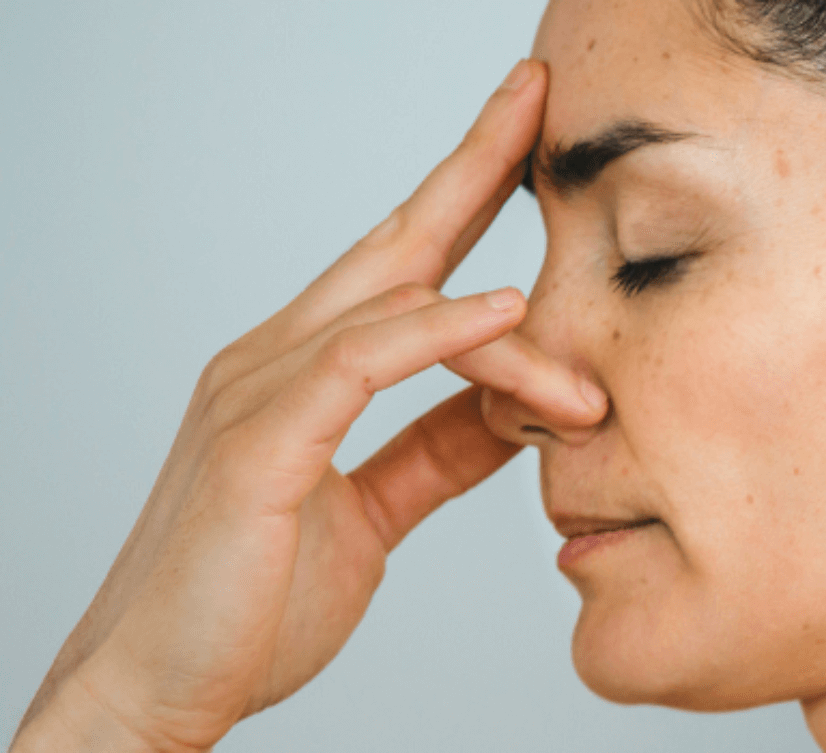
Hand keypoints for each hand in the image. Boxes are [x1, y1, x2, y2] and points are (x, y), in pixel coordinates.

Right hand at [13, 59, 602, 750]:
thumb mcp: (377, 512)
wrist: (159, 690)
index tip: (535, 143)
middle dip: (475, 161)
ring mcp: (256, 392)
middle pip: (396, 238)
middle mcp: (277, 360)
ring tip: (587, 372)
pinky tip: (503, 314)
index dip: (469, 193)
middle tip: (541, 96)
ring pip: (396, 303)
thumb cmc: (252, 603)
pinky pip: (360, 362)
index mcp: (305, 371)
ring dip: (508, 325)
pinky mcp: (255, 444)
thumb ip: (440, 451)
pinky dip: (437, 331)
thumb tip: (521, 409)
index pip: (405, 263)